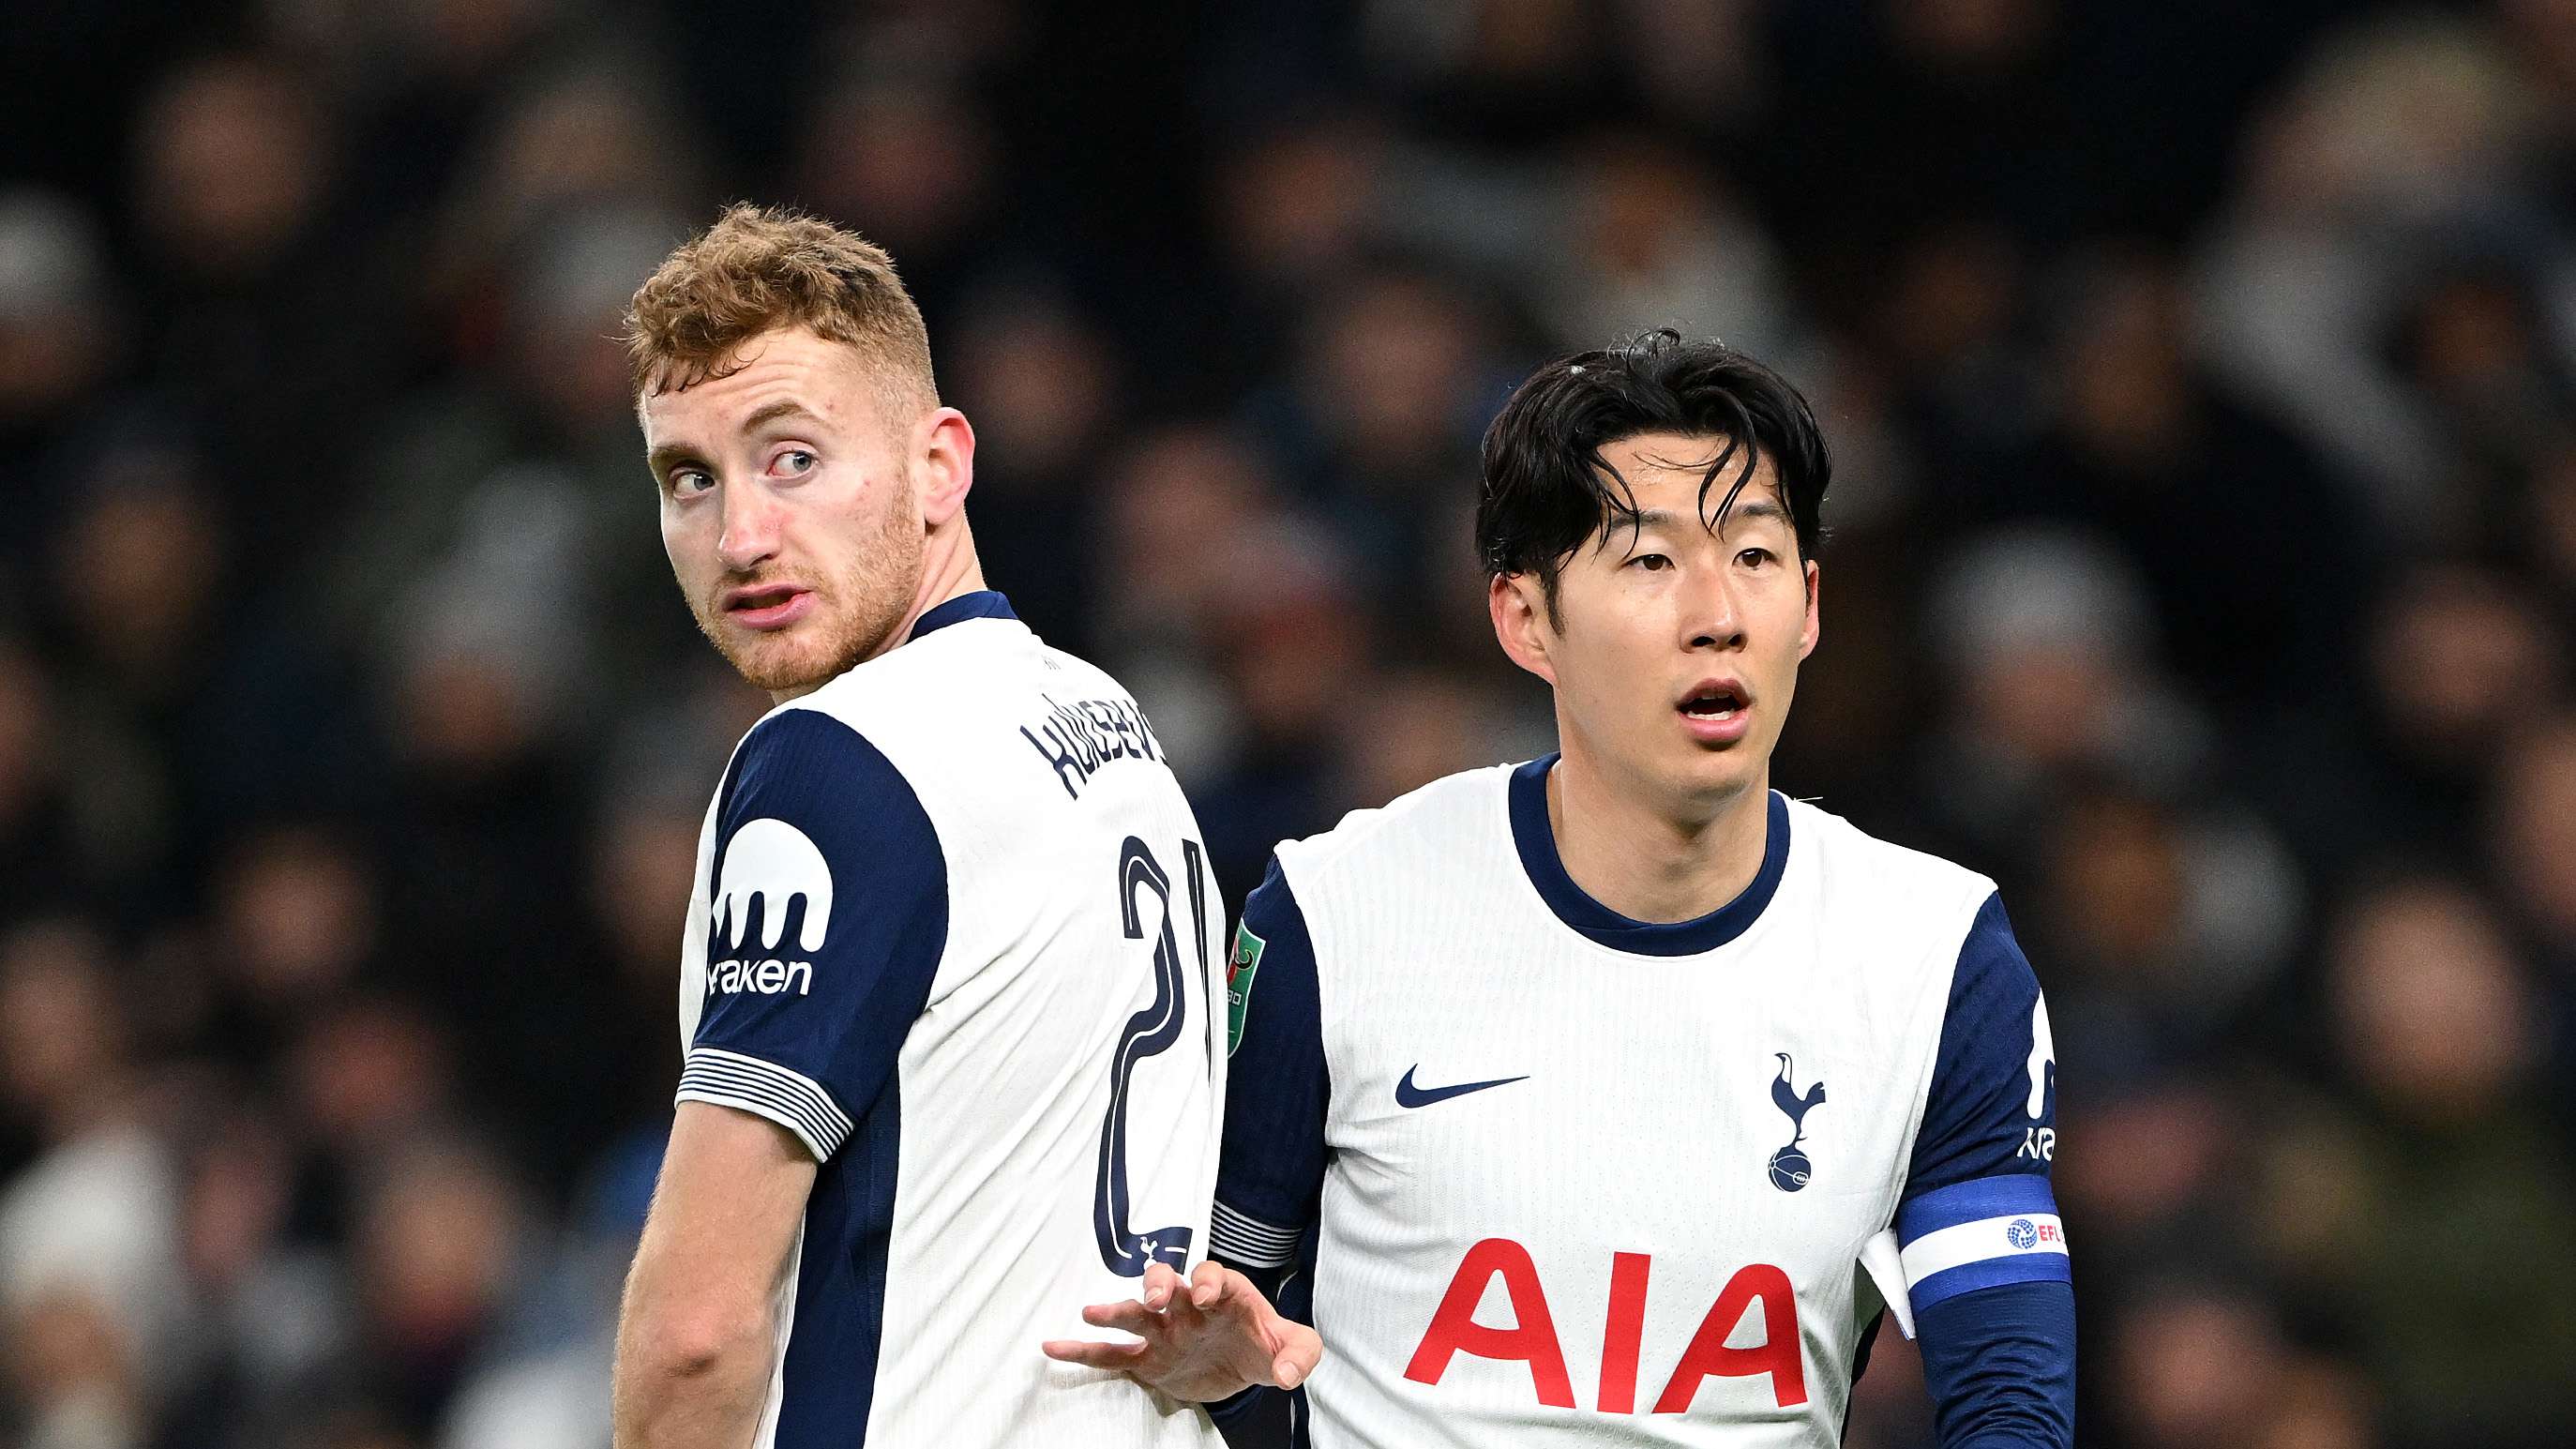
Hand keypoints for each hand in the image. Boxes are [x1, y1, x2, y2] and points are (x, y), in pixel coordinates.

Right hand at [1042, 1260, 1322, 1403]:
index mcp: (1227, 1295)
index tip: (1205, 1297)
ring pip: (1135, 1313)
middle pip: (1170, 1282)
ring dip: (1116, 1310)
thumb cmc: (1267, 1344)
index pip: (1216, 1277)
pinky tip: (1054, 1347)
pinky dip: (1084, 1350)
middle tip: (1154, 1297)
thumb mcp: (1295, 1346)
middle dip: (1159, 1284)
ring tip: (1090, 1311)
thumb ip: (1300, 1353)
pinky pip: (1112, 1352)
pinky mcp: (1149, 1357)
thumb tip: (1285, 1375)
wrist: (1246, 1365)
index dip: (1209, 1282)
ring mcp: (1165, 1330)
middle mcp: (1190, 1306)